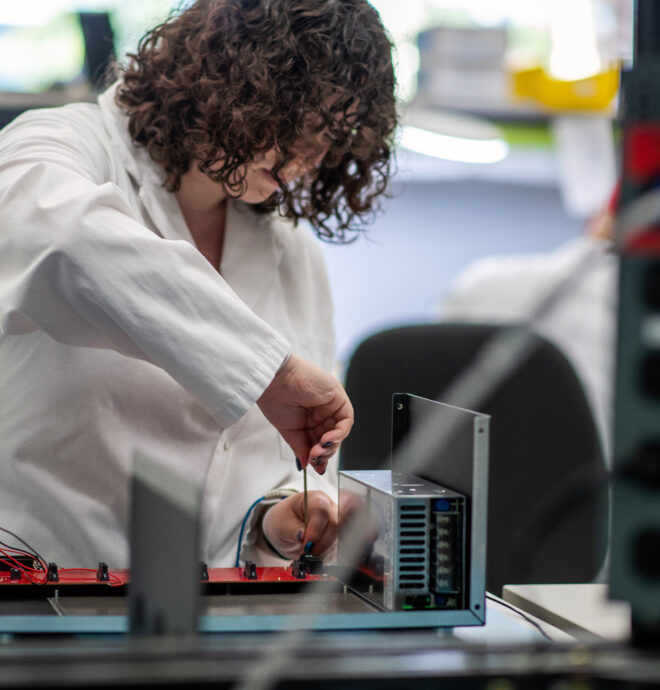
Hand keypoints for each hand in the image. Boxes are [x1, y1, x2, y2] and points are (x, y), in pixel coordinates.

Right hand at [257, 353, 352, 472]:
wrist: (273, 381)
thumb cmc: (275, 398)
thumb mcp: (289, 430)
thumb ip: (301, 447)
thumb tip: (308, 465)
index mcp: (309, 418)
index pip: (320, 441)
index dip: (320, 455)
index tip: (316, 467)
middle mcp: (321, 411)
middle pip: (331, 438)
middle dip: (324, 452)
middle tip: (315, 460)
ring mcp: (331, 405)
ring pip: (340, 431)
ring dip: (331, 445)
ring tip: (318, 451)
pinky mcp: (338, 397)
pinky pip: (346, 420)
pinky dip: (339, 433)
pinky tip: (326, 440)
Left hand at [261, 491, 337, 559]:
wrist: (285, 524)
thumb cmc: (283, 518)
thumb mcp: (283, 523)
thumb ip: (294, 530)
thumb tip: (304, 538)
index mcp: (315, 499)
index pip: (322, 511)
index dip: (316, 529)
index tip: (306, 545)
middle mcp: (329, 508)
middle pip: (334, 525)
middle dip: (320, 543)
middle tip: (305, 554)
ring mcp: (334, 522)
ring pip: (336, 538)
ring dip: (321, 551)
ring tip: (305, 557)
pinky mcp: (336, 536)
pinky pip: (335, 548)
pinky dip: (323, 556)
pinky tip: (312, 558)